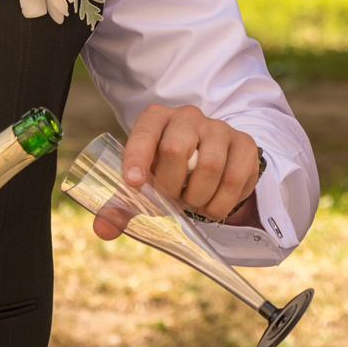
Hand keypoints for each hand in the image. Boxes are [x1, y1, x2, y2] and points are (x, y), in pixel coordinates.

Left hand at [94, 105, 264, 240]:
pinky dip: (221, 203)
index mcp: (156, 119)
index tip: (133, 183)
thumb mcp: (144, 183)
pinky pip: (235, 178)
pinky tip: (213, 204)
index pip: (144, 132)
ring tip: (194, 203)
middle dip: (170, 186)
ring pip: (210, 166)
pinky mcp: (244, 144)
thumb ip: (123, 204)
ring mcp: (219, 128)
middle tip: (172, 199)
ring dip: (198, 197)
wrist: (208, 160)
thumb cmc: (168, 171)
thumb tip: (103, 230)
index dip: (137, 157)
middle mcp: (187, 116)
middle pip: (175, 149)